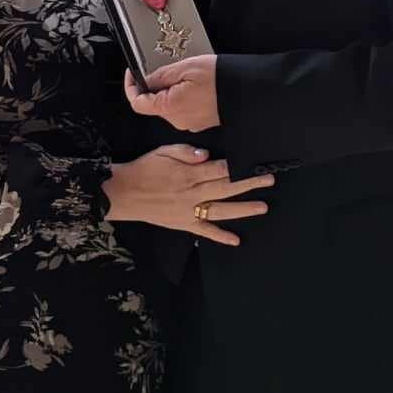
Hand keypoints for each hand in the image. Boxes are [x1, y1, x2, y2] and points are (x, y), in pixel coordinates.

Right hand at [103, 144, 273, 246]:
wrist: (124, 193)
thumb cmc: (144, 168)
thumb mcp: (162, 152)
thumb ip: (185, 152)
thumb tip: (207, 155)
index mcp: (187, 174)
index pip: (218, 169)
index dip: (237, 166)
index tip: (254, 163)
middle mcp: (191, 194)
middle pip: (224, 188)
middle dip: (248, 183)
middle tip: (268, 179)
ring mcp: (188, 211)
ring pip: (220, 210)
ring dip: (242, 209)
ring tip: (263, 207)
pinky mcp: (183, 224)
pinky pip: (204, 231)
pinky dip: (220, 236)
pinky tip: (236, 240)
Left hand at [124, 56, 219, 132]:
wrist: (246, 91)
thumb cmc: (219, 79)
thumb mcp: (184, 68)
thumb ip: (160, 75)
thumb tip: (144, 80)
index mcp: (170, 107)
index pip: (137, 103)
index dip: (131, 86)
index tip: (132, 74)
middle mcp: (177, 120)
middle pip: (153, 103)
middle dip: (156, 85)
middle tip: (170, 68)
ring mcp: (189, 123)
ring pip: (168, 104)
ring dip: (171, 89)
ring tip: (188, 75)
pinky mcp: (198, 122)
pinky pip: (182, 108)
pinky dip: (183, 95)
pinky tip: (196, 85)